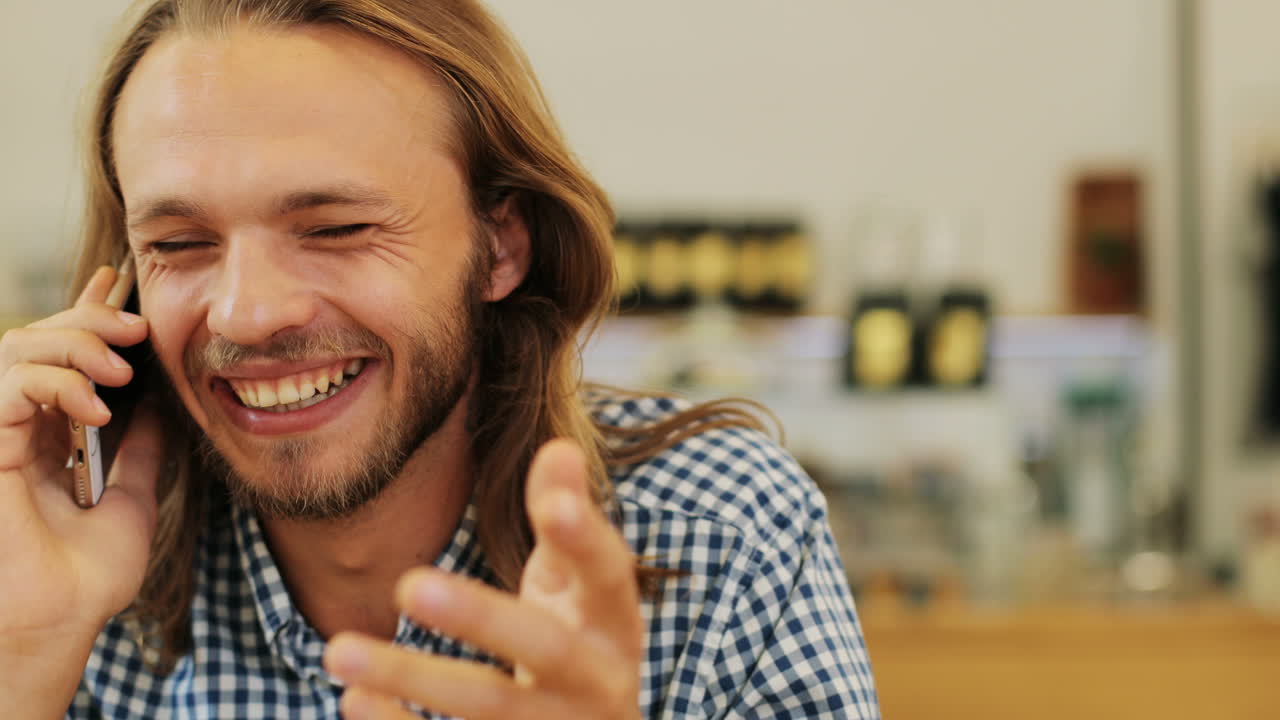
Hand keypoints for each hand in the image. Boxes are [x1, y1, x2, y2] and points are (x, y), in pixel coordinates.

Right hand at [0, 265, 159, 641]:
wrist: (62, 623)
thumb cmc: (87, 578)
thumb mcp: (133, 500)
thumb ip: (142, 451)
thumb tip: (163, 407)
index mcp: (48, 436)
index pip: (59, 358)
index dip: (85, 312)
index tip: (119, 281)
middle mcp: (18, 429)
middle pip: (36, 339)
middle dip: (87, 319)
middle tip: (135, 327)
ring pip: (16, 348)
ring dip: (73, 343)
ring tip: (118, 370)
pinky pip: (8, 385)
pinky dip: (54, 383)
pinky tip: (95, 410)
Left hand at [324, 439, 643, 719]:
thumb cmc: (580, 641)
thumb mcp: (579, 583)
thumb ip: (565, 517)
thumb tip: (559, 446)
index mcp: (615, 624)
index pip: (607, 575)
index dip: (584, 541)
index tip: (554, 505)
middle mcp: (597, 683)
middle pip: (546, 650)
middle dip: (482, 618)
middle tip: (410, 585)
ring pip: (490, 709)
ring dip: (414, 678)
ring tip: (338, 650)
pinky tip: (353, 700)